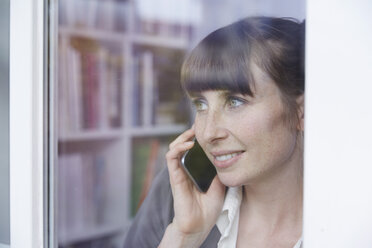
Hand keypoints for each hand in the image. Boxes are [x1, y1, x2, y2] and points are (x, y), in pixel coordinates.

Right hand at [159, 127, 225, 247]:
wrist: (200, 224)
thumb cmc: (209, 208)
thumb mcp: (219, 184)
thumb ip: (218, 171)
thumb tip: (225, 156)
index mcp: (195, 170)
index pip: (193, 149)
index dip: (197, 137)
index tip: (206, 128)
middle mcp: (185, 169)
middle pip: (182, 145)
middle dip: (188, 133)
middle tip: (198, 126)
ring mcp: (179, 172)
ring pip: (174, 147)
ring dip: (182, 137)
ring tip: (192, 132)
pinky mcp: (174, 177)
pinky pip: (171, 158)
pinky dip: (178, 148)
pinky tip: (188, 144)